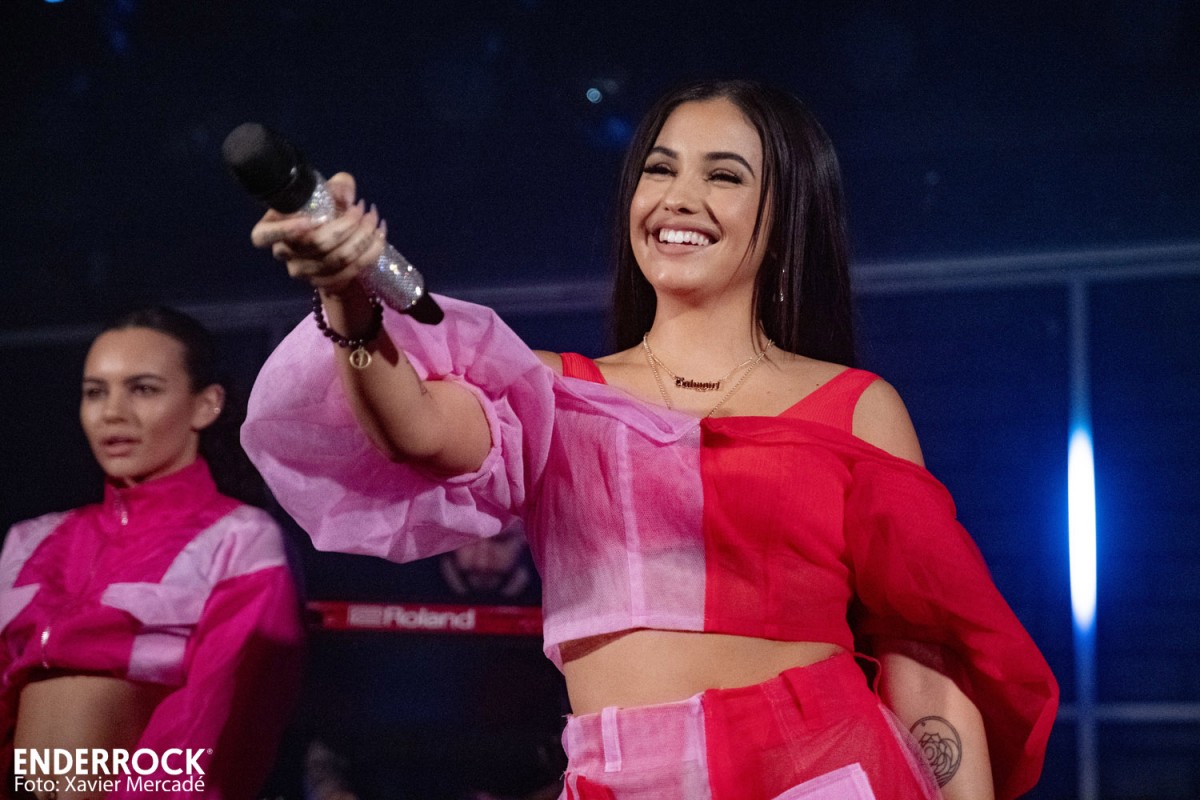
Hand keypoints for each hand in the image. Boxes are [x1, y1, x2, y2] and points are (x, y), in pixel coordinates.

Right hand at [249, 172, 386, 295]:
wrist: (335, 241)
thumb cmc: (323, 210)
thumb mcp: (326, 193)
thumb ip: (337, 187)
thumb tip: (347, 197)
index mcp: (271, 228)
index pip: (262, 236)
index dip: (284, 230)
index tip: (310, 220)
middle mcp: (284, 253)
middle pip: (316, 244)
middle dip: (346, 224)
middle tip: (363, 208)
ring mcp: (304, 272)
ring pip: (337, 259)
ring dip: (363, 237)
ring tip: (374, 219)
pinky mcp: (325, 284)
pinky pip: (351, 272)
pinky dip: (370, 253)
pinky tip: (380, 237)